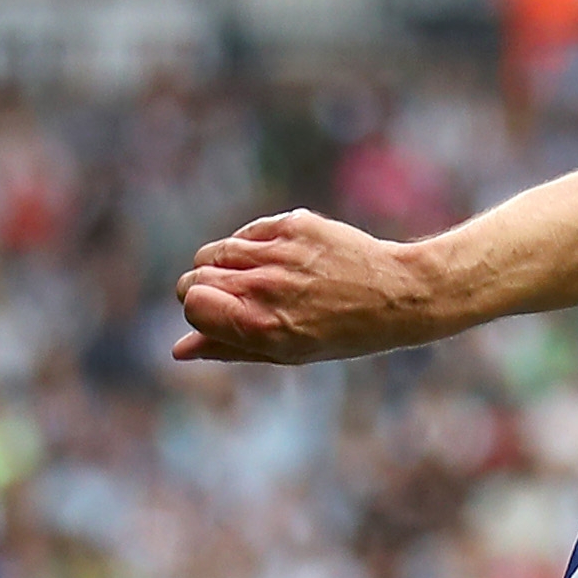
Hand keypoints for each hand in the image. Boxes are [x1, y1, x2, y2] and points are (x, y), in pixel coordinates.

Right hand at [171, 211, 439, 365]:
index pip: (191, 302)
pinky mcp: (294, 224)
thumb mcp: (285, 353)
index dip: (198, 310)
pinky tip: (280, 261)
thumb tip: (179, 349)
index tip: (218, 315)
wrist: (398, 295)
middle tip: (238, 300)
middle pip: (195, 275)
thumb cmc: (342, 333)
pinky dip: (251, 246)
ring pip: (215, 251)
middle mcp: (266, 286)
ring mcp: (280, 252)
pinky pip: (247, 233)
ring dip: (223, 266)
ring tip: (257, 280)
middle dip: (203, 288)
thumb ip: (228, 348)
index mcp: (262, 326)